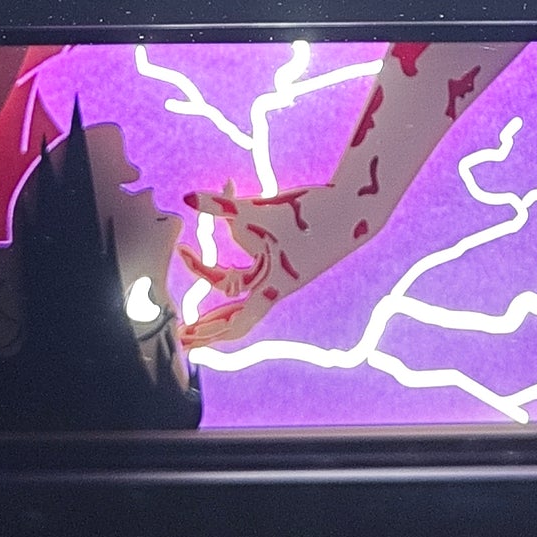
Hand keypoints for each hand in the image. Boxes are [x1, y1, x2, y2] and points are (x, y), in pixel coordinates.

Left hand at [176, 179, 350, 348]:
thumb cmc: (308, 214)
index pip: (227, 300)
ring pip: (248, 292)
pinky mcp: (294, 259)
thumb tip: (188, 197)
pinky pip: (261, 268)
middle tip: (184, 339)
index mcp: (271, 285)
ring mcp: (286, 274)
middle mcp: (277, 286)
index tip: (181, 252)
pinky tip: (237, 247)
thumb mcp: (260, 209)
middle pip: (237, 319)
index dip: (200, 278)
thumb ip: (222, 205)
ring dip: (225, 300)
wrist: (355, 208)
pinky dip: (244, 263)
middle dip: (209, 330)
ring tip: (208, 310)